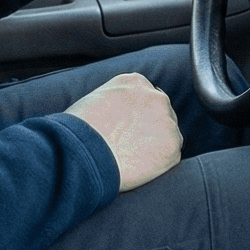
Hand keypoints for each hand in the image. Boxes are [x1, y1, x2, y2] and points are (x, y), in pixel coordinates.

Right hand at [65, 72, 181, 190]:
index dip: (137, 116)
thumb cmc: (77, 131)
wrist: (81, 151)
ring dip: (154, 146)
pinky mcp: (172, 145)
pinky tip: (138, 168)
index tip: (127, 129)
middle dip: (149, 129)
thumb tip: (117, 118)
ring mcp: (166, 120)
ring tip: (131, 159)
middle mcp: (155, 96)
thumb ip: (114, 102)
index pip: (145, 97)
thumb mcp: (93, 101)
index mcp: (134, 82)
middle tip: (130, 147)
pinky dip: (158, 165)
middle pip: (160, 114)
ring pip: (167, 135)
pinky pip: (170, 156)